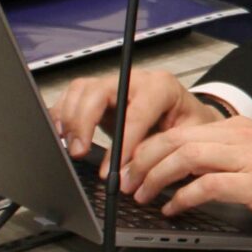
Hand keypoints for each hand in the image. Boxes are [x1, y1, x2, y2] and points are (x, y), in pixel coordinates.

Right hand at [50, 67, 216, 167]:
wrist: (186, 116)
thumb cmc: (188, 125)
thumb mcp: (186, 138)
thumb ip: (158, 151)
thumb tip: (129, 172)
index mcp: (161, 87)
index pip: (135, 113)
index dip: (121, 143)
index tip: (112, 169)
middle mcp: (135, 80)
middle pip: (98, 91)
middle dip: (84, 123)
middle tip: (79, 152)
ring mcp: (114, 84)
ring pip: (81, 90)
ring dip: (70, 119)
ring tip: (72, 146)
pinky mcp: (99, 93)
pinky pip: (73, 96)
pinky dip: (63, 114)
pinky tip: (62, 133)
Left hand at [122, 116, 251, 238]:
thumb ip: (225, 160)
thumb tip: (184, 173)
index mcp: (240, 129)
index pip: (179, 130)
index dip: (147, 148)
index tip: (130, 168)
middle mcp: (241, 137)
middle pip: (174, 139)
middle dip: (141, 161)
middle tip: (125, 182)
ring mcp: (248, 159)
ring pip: (185, 157)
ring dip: (155, 177)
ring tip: (143, 195)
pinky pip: (206, 185)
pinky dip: (182, 197)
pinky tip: (174, 209)